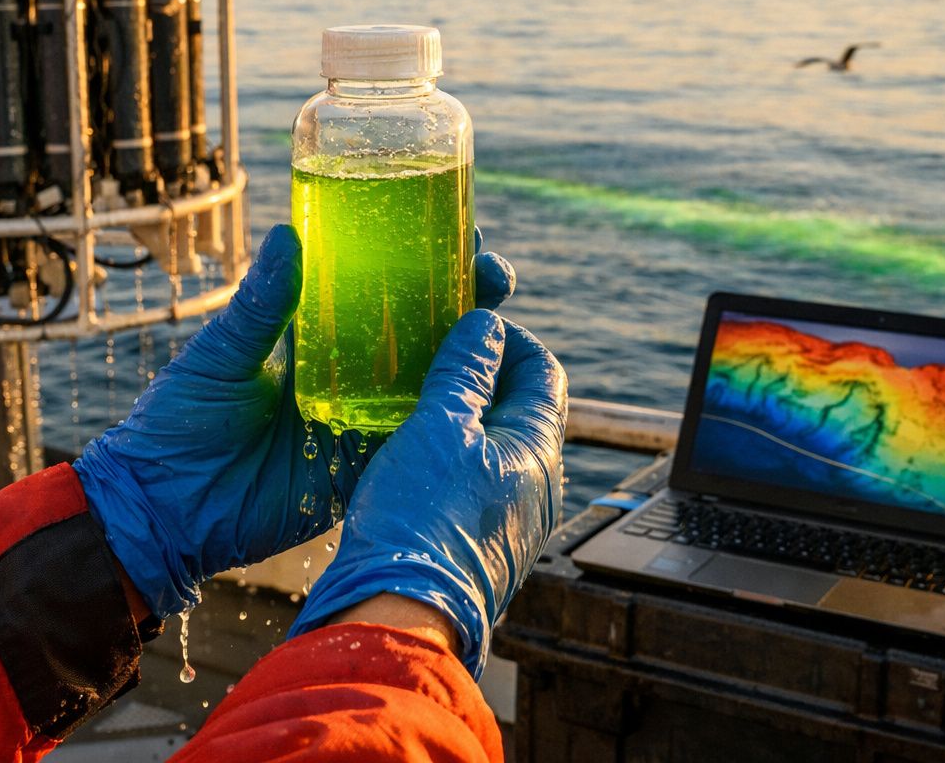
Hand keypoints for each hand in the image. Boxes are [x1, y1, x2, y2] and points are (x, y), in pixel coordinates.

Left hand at [73, 224, 515, 618]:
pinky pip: (417, 441)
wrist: (163, 515)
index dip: (423, 260)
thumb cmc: (176, 426)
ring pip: (431, 381)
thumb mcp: (221, 358)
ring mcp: (360, 420)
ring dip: (472, 354)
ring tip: (505, 324)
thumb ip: (260, 308)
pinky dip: (452, 421)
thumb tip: (289, 234)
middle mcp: (346, 373)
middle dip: (466, 299)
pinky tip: (487, 397)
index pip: (379, 287)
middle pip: (422, 328)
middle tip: (494, 274)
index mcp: (313, 336)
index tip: (460, 229)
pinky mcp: (363, 468)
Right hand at [286, 309, 566, 676]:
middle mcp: (538, 487)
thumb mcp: (438, 426)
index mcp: (539, 449)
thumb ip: (464, 372)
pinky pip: (476, 485)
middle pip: (521, 408)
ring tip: (412, 401)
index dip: (508, 339)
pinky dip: (451, 458)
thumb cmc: (422, 520)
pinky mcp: (482, 547)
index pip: (544, 371)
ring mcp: (513, 521)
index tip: (467, 326)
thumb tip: (486, 325)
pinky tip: (409, 454)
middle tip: (432, 359)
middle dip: (480, 377)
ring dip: (460, 418)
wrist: (400, 618)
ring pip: (494, 449)